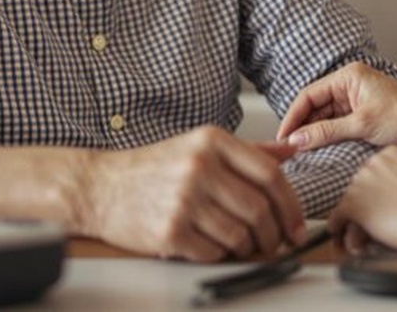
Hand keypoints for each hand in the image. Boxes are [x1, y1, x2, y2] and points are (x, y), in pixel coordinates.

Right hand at [80, 126, 306, 261]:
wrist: (99, 186)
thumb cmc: (152, 168)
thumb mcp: (199, 145)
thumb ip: (248, 151)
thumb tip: (292, 149)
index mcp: (211, 141)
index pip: (270, 174)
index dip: (291, 204)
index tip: (297, 223)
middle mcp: (199, 166)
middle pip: (260, 208)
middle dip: (275, 234)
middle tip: (276, 242)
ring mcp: (183, 199)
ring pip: (240, 234)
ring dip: (250, 247)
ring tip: (245, 245)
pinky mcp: (170, 231)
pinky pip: (214, 251)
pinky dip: (222, 254)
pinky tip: (215, 246)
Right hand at [277, 62, 396, 151]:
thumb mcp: (363, 125)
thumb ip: (327, 132)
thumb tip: (298, 140)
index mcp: (349, 77)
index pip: (308, 95)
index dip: (292, 117)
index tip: (282, 138)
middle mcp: (351, 86)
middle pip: (315, 107)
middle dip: (302, 128)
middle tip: (289, 151)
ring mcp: (357, 102)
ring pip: (325, 119)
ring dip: (315, 136)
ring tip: (302, 156)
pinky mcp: (364, 117)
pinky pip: (338, 127)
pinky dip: (329, 139)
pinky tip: (321, 154)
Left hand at [329, 146, 396, 252]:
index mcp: (395, 153)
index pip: (379, 171)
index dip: (383, 190)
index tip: (387, 202)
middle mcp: (375, 163)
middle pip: (363, 185)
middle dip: (369, 204)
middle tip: (378, 222)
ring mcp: (362, 183)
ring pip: (350, 202)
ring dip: (356, 221)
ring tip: (363, 237)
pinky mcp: (355, 205)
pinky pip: (337, 218)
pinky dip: (340, 230)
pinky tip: (346, 239)